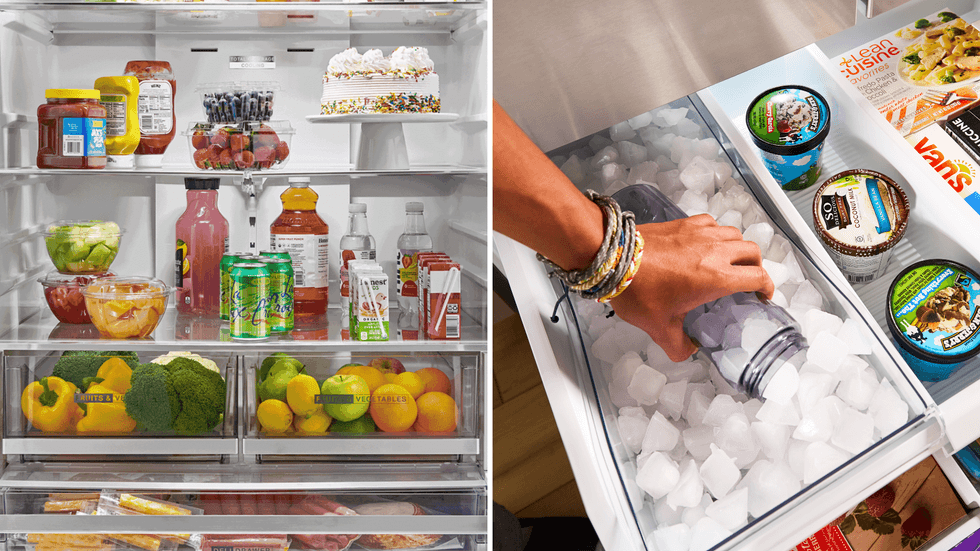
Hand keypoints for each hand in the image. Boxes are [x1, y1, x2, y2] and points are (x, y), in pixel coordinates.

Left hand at [610, 215, 774, 361]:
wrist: (613, 259)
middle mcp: (714, 252)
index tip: (762, 295)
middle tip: (748, 278)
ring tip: (729, 260)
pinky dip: (715, 232)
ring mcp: (700, 233)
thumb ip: (678, 344)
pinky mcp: (684, 223)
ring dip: (737, 247)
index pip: (758, 277)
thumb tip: (687, 352)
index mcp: (716, 278)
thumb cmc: (637, 289)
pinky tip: (705, 243)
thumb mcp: (659, 326)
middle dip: (756, 266)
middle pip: (752, 251)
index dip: (766, 287)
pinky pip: (711, 223)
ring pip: (734, 234)